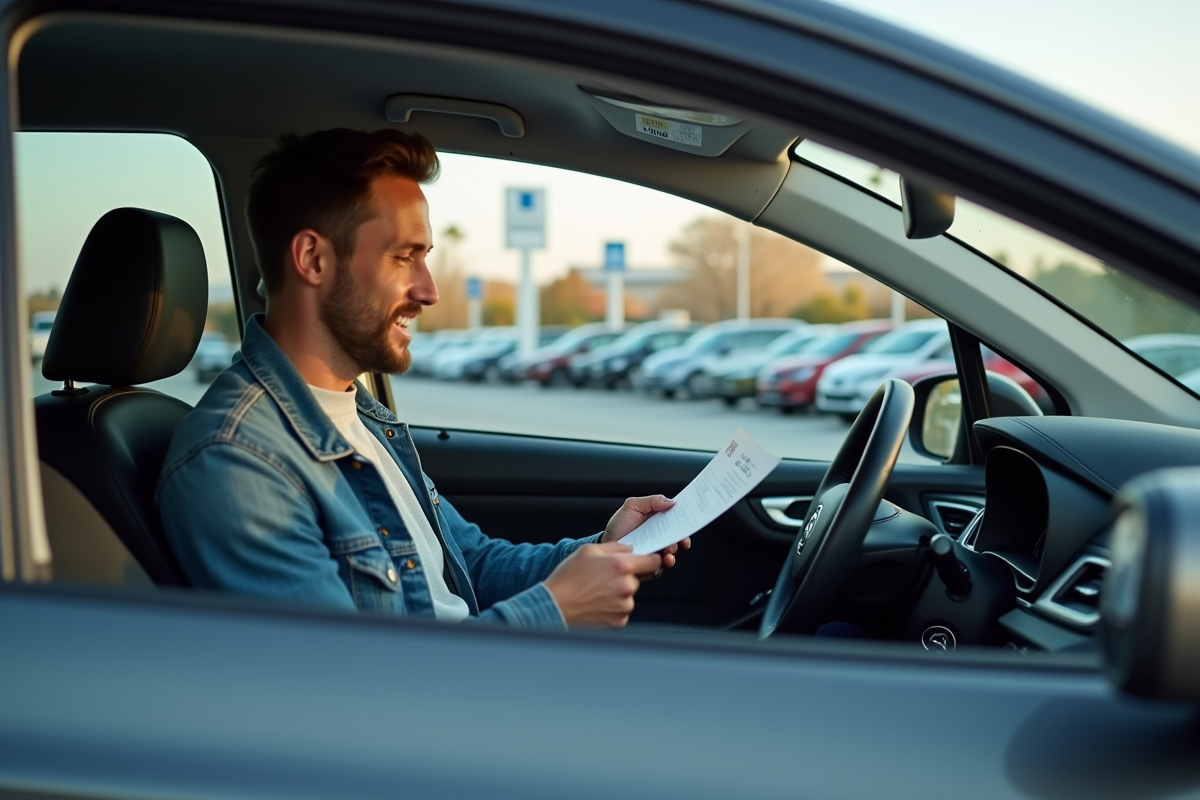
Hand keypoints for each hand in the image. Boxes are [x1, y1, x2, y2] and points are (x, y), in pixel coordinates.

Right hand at [543, 542, 662, 627]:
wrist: (555, 605)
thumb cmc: (568, 578)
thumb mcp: (588, 550)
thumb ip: (615, 547)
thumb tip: (629, 548)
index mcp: (622, 566)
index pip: (653, 561)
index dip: (650, 560)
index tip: (646, 561)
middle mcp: (627, 586)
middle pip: (637, 579)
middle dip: (625, 577)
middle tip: (604, 577)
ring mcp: (624, 605)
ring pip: (629, 595)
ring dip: (618, 592)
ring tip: (597, 590)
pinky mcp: (619, 620)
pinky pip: (622, 609)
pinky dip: (613, 606)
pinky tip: (597, 602)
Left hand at [601, 494, 690, 578]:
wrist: (606, 543)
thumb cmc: (620, 524)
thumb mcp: (633, 506)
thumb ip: (651, 501)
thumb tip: (671, 501)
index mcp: (659, 521)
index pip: (678, 521)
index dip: (686, 521)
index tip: (690, 522)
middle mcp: (660, 536)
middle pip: (678, 538)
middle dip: (681, 540)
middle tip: (679, 540)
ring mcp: (656, 551)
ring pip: (672, 553)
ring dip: (672, 553)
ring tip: (668, 553)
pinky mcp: (650, 565)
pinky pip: (660, 567)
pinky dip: (662, 564)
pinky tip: (660, 560)